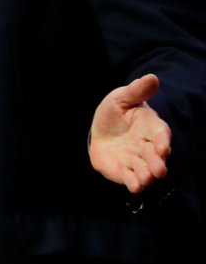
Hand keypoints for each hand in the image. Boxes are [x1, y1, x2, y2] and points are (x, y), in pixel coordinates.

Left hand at [89, 74, 170, 193]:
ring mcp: (136, 160)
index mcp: (149, 126)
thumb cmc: (115, 112)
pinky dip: (134, 183)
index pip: (160, 133)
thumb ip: (136, 91)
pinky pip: (131, 179)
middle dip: (157, 162)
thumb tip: (151, 77)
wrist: (100, 130)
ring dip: (146, 175)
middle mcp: (147, 146)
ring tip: (146, 179)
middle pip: (155, 156)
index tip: (163, 146)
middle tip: (159, 170)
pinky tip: (135, 186)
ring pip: (145, 170)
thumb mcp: (121, 98)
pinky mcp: (124, 171)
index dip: (163, 140)